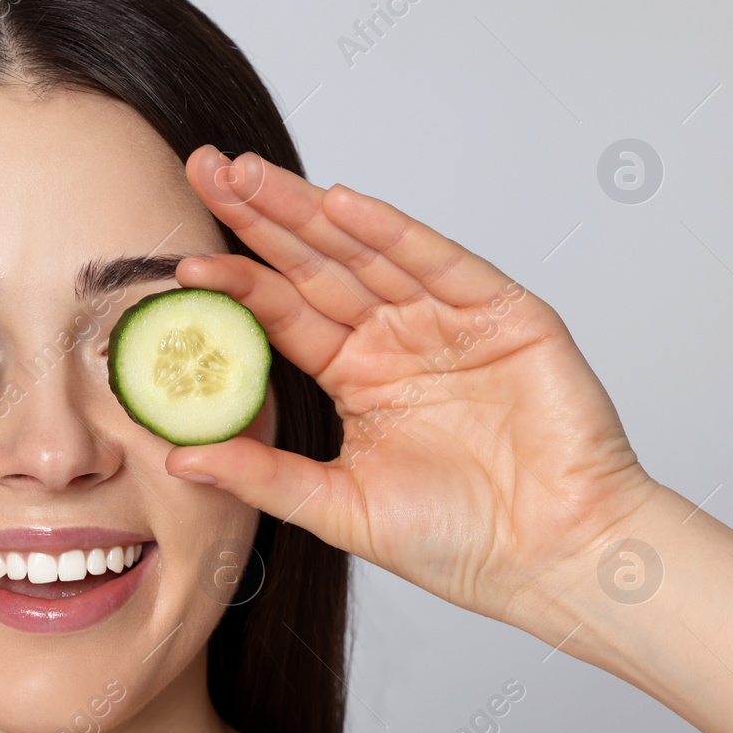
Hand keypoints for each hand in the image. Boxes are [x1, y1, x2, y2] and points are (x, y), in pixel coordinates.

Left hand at [165, 146, 660, 630]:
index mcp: (356, 376)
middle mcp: (396, 338)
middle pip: (314, 266)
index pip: (283, 314)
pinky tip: (341, 204)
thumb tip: (177, 460)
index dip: (236, 284)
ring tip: (250, 175)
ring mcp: (448, 321)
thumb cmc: (460, 542)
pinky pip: (439, 262)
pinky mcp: (503, 313)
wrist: (555, 561)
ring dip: (308, 210)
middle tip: (206, 171)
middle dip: (260, 218)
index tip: (183, 265)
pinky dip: (393, 233)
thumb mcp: (339, 509)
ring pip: (366, 251)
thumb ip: (262, 476)